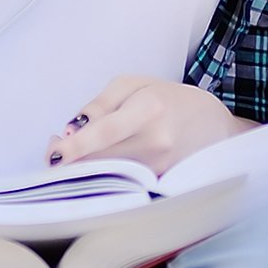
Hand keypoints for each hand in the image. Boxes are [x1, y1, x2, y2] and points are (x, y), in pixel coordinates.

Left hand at [51, 76, 250, 174]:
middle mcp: (155, 142)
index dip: (76, 146)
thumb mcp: (133, 84)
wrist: (213, 125)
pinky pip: (120, 183)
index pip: (106, 132)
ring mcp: (159, 167)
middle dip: (69, 159)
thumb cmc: (168, 99)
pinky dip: (102, 175)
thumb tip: (72, 129)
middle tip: (54, 148)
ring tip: (73, 151)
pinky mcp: (158, 183)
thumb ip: (100, 104)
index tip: (54, 153)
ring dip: (83, 167)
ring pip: (107, 175)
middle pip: (101, 160)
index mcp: (148, 110)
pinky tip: (97, 162)